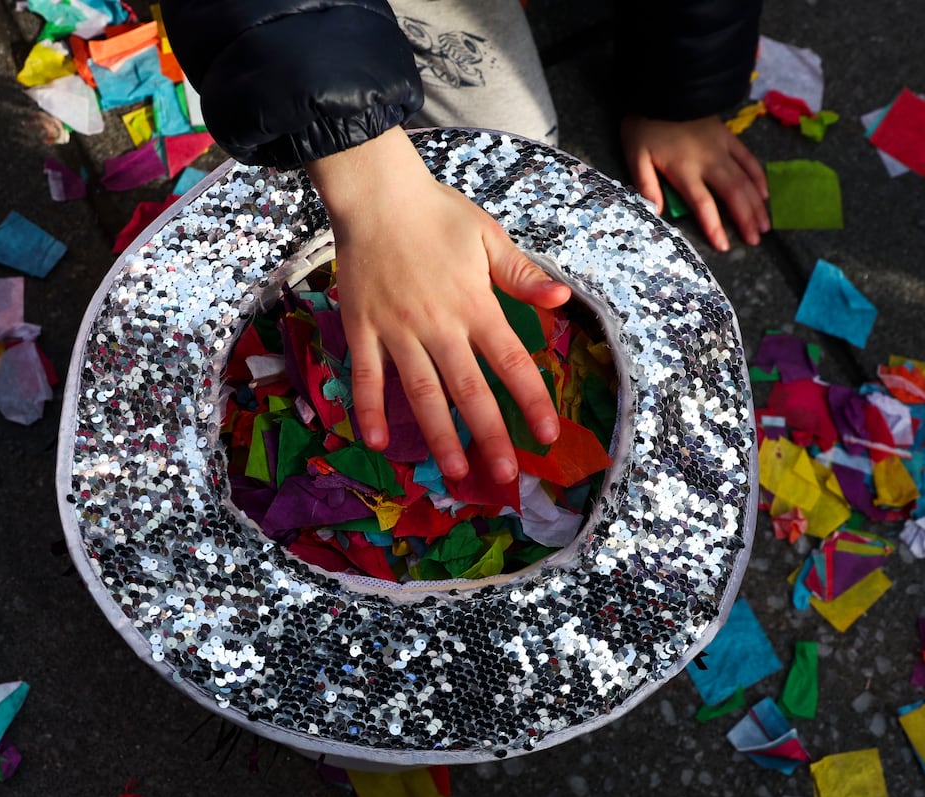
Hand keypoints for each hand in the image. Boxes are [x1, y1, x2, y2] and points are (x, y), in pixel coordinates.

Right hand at [305, 128, 570, 483]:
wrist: (376, 192)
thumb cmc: (437, 213)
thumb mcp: (488, 237)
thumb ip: (523, 275)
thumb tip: (561, 301)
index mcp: (474, 304)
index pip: (511, 360)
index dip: (531, 400)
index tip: (548, 434)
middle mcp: (438, 323)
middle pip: (469, 389)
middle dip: (489, 434)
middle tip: (504, 475)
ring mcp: (397, 329)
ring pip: (421, 392)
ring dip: (438, 435)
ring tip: (454, 472)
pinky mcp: (362, 327)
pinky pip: (365, 375)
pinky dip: (368, 409)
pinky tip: (376, 442)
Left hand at [621, 115, 769, 251]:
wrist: (664, 85)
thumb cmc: (646, 123)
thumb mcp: (635, 154)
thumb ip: (646, 184)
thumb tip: (656, 212)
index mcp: (684, 169)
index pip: (703, 203)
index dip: (714, 226)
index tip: (724, 246)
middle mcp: (708, 161)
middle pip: (733, 194)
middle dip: (746, 219)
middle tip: (756, 241)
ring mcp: (722, 148)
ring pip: (745, 179)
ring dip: (757, 204)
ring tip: (765, 226)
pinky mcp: (729, 136)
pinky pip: (748, 158)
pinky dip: (759, 177)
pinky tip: (765, 194)